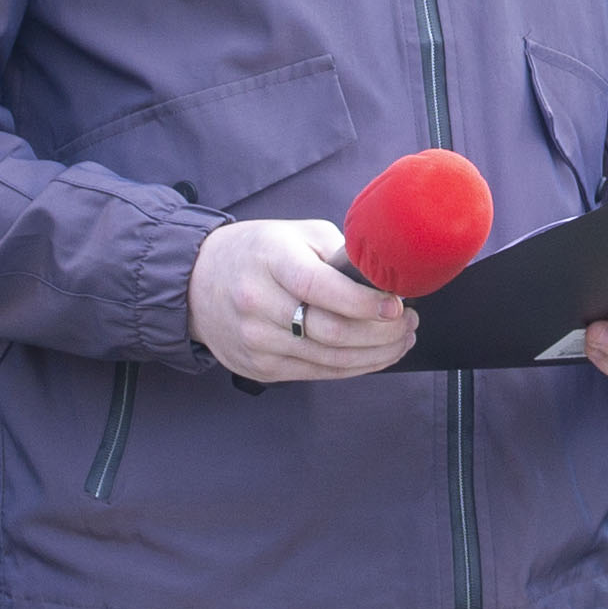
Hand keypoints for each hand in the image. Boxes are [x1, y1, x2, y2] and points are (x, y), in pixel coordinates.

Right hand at [194, 217, 417, 382]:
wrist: (197, 282)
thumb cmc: (257, 253)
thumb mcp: (296, 235)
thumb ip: (338, 254)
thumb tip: (384, 280)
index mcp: (271, 261)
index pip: (321, 288)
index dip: (364, 303)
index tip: (397, 305)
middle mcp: (258, 304)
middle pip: (331, 332)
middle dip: (382, 333)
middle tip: (410, 323)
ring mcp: (256, 341)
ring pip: (329, 359)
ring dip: (376, 354)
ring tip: (402, 340)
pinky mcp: (259, 368)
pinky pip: (318, 373)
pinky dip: (355, 367)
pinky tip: (376, 355)